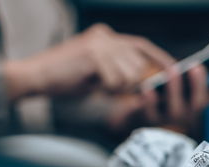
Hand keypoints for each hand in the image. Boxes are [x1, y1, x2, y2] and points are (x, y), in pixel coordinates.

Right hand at [2, 24, 174, 99]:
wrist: (35, 77)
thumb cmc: (63, 80)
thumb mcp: (96, 74)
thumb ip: (118, 74)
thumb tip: (143, 84)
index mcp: (105, 37)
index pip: (140, 45)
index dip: (158, 58)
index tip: (173, 69)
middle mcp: (104, 35)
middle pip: (137, 63)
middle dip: (129, 83)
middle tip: (107, 88)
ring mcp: (99, 43)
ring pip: (129, 73)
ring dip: (116, 87)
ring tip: (97, 86)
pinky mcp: (93, 53)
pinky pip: (115, 80)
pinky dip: (106, 89)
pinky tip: (90, 84)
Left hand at [107, 59, 208, 136]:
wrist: (141, 107)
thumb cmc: (167, 86)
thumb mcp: (181, 77)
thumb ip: (191, 69)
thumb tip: (198, 57)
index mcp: (201, 100)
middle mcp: (190, 113)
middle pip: (199, 102)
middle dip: (198, 84)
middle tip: (196, 65)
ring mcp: (172, 118)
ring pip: (176, 108)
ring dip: (175, 89)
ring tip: (172, 69)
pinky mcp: (152, 120)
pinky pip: (152, 113)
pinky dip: (150, 101)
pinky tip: (147, 88)